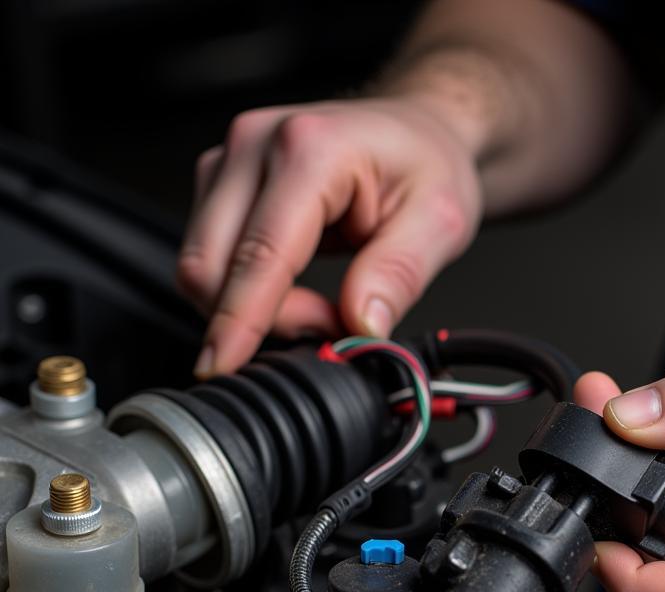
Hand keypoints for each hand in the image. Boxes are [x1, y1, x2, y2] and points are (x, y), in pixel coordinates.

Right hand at [177, 97, 482, 376]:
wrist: (417, 133)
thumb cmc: (427, 163)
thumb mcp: (440, 222)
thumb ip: (399, 275)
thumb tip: (361, 326)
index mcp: (310, 149)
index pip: (260, 254)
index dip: (240, 319)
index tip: (223, 364)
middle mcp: (255, 146)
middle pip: (211, 265)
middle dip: (261, 320)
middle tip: (330, 325)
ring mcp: (231, 162)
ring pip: (203, 267)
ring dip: (253, 309)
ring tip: (321, 306)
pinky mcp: (222, 184)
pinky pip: (213, 259)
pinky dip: (248, 293)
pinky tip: (295, 290)